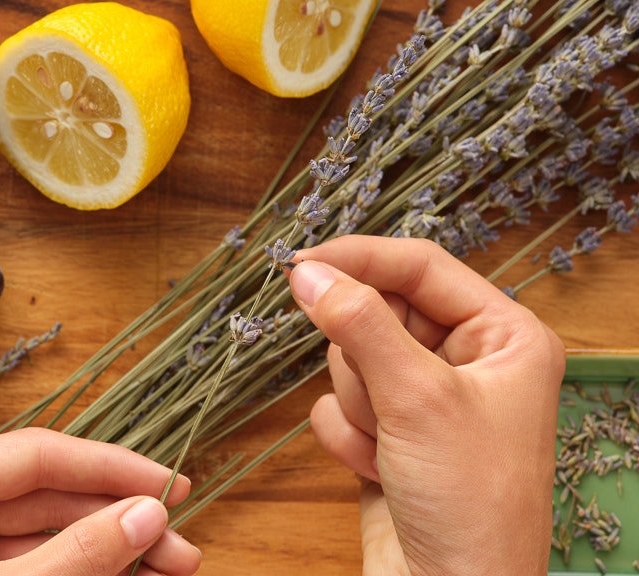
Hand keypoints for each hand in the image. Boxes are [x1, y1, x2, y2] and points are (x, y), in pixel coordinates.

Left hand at [0, 427, 200, 575]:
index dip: (111, 469)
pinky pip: (32, 568)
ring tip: (171, 569)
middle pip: (47, 497)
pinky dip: (81, 575)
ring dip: (108, 551)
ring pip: (46, 536)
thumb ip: (77, 555)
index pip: (36, 456)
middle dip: (118, 521)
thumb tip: (148, 514)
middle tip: (180, 549)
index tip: (171, 486)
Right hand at [288, 236, 563, 575]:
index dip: (360, 259)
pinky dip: (347, 437)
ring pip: (350, 359)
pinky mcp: (388, 431)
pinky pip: (337, 404)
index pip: (420, 267)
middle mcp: (465, 360)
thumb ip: (358, 324)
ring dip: (359, 405)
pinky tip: (379, 470)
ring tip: (391, 446)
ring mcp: (423, 397)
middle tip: (384, 398)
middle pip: (378, 312)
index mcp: (502, 336)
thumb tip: (307, 272)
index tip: (300, 263)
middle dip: (366, 360)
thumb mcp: (417, 398)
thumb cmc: (470, 503)